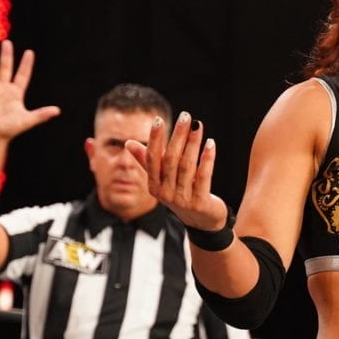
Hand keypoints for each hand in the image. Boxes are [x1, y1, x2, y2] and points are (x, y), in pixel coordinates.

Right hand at [0, 40, 59, 139]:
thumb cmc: (11, 129)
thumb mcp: (27, 120)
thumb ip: (41, 114)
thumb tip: (57, 110)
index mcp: (16, 92)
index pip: (23, 74)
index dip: (26, 64)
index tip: (30, 52)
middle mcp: (4, 88)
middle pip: (5, 68)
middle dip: (6, 55)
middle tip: (7, 42)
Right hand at [125, 111, 226, 230]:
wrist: (202, 222)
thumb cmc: (181, 194)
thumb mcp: (163, 180)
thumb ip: (148, 161)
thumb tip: (128, 143)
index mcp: (154, 186)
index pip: (152, 159)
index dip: (155, 139)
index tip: (159, 120)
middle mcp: (166, 193)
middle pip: (171, 159)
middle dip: (178, 136)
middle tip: (185, 116)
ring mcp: (183, 199)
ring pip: (187, 166)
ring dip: (193, 143)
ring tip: (198, 125)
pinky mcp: (200, 202)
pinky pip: (203, 176)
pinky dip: (207, 159)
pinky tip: (210, 144)